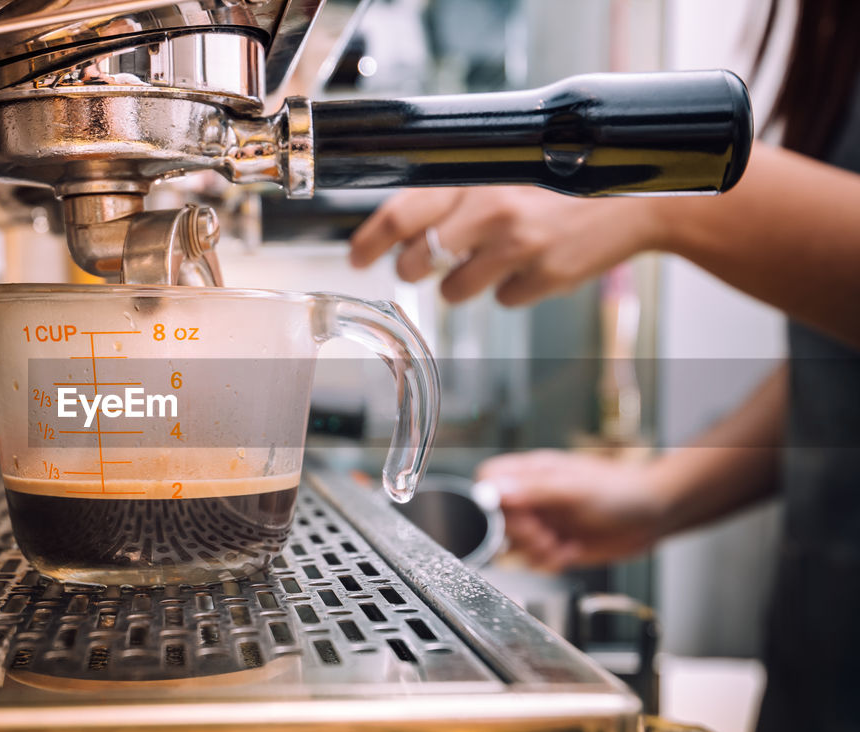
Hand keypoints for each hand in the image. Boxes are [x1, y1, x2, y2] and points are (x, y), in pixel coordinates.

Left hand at [348, 187, 660, 305]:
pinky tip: (535, 263)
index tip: (357, 257)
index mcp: (476, 177)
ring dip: (464, 282)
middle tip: (423, 263)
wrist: (636, 198)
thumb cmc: (562, 181)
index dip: (370, 241)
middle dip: (412, 269)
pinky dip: (512, 288)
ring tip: (496, 256)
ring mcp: (518, 248)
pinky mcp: (543, 279)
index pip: (401, 214)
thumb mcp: (504, 169)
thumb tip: (402, 224)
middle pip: (416, 262)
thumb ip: (456, 190)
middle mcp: (492, 210)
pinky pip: (502, 299)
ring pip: (453, 291)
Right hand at [476, 450, 670, 571]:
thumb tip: (491, 491)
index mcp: (532, 473)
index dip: (492, 503)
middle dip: (521, 534)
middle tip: (545, 535)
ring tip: (561, 543)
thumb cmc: (621, 492)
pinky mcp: (554, 543)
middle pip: (498, 519)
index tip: (513, 518)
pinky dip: (552, 560)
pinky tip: (572, 550)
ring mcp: (543, 520)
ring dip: (537, 551)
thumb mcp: (573, 490)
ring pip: (514, 544)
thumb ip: (532, 491)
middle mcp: (533, 496)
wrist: (654, 516)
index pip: (487, 480)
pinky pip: (535, 559)